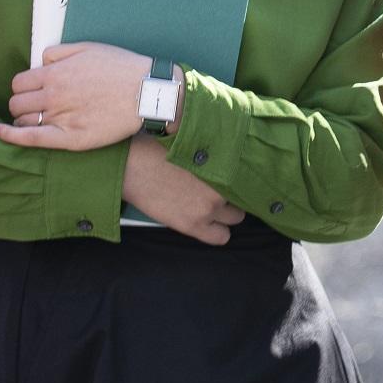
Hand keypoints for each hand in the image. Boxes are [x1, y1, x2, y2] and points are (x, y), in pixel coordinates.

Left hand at [0, 43, 149, 150]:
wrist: (148, 93)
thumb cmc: (121, 69)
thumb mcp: (89, 48)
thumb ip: (58, 53)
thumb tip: (40, 61)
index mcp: (55, 73)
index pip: (19, 83)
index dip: (24, 88)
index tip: (33, 92)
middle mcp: (53, 95)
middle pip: (16, 102)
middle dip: (22, 104)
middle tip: (36, 107)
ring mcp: (61, 118)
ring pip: (22, 121)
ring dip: (24, 120)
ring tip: (37, 121)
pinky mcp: (71, 138)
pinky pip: (30, 139)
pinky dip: (10, 136)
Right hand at [122, 140, 243, 244]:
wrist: (133, 166)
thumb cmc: (157, 149)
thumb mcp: (192, 144)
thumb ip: (213, 156)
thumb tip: (226, 161)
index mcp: (224, 162)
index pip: (249, 175)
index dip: (240, 178)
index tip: (234, 179)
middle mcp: (222, 185)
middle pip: (244, 196)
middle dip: (233, 195)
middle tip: (218, 192)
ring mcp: (209, 207)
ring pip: (236, 218)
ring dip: (226, 213)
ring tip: (209, 206)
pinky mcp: (193, 224)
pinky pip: (221, 237)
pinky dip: (217, 232)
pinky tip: (206, 223)